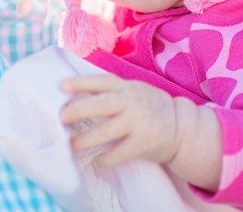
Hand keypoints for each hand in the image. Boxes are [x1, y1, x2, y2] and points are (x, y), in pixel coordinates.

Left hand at [59, 74, 179, 167]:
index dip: (81, 82)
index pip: (101, 81)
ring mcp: (138, 123)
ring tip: (72, 146)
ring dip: (87, 139)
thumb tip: (78, 96)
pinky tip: (96, 161)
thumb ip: (113, 92)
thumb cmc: (151, 107)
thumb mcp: (134, 91)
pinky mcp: (144, 142)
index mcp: (127, 88)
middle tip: (61, 117)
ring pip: (108, 130)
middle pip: (102, 104)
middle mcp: (132, 102)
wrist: (181, 126)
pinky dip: (106, 158)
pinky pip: (120, 152)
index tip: (61, 86)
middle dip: (79, 110)